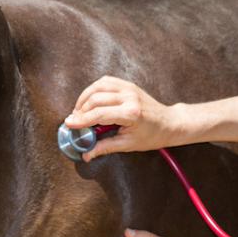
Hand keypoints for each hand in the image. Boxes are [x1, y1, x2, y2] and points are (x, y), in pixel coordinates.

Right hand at [64, 75, 183, 160]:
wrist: (169, 123)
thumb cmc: (151, 136)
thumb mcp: (128, 145)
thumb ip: (105, 147)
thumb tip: (87, 154)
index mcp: (131, 113)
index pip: (99, 114)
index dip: (81, 120)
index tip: (69, 124)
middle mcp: (129, 97)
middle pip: (95, 99)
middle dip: (81, 110)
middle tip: (74, 121)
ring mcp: (129, 88)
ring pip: (97, 87)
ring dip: (84, 98)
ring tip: (79, 111)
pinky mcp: (128, 84)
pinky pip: (105, 82)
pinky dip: (93, 89)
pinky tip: (89, 100)